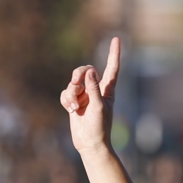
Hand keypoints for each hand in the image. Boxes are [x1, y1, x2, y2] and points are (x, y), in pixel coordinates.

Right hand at [60, 38, 120, 157]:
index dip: (113, 53)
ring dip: (71, 93)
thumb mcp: (98, 106)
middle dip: (78, 75)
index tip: (116, 39)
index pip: (112, 68)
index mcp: (107, 89)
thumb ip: (93, 88)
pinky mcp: (74, 102)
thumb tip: (89, 72)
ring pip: (73, 83)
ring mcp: (84, 96)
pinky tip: (70, 109)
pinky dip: (65, 100)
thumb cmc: (99, 127)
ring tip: (74, 107)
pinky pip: (65, 93)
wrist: (90, 143)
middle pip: (85, 70)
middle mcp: (96, 89)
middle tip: (75, 82)